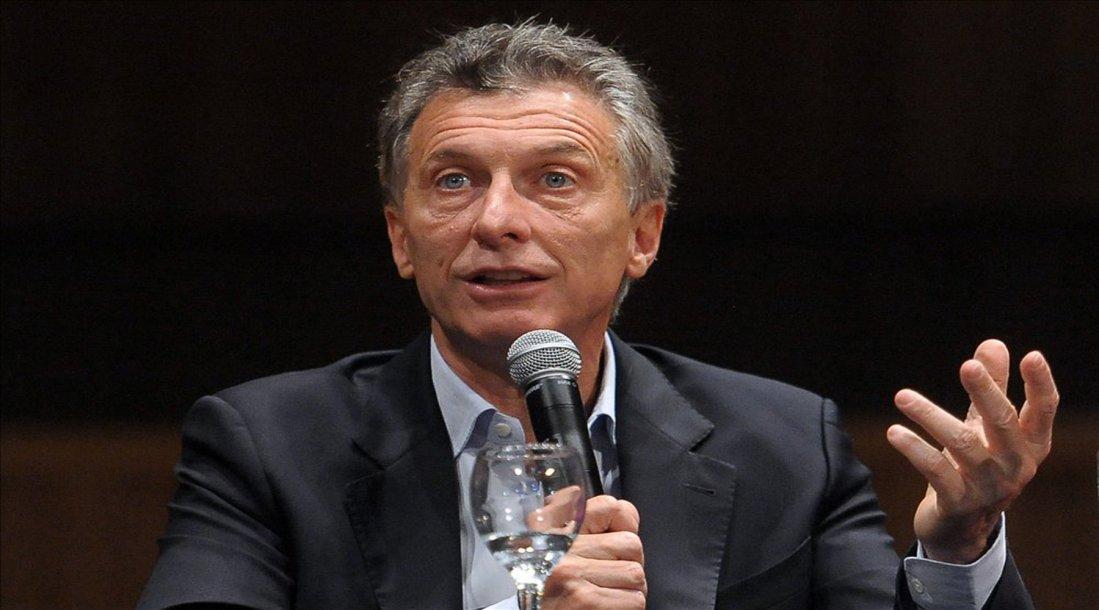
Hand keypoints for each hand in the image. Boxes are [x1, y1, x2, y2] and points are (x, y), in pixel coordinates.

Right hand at [542, 495, 646, 608]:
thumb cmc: (550, 589)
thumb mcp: (556, 546)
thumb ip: (585, 521)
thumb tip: (624, 511)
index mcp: (553, 528)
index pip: (610, 506)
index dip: (623, 524)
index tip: (612, 541)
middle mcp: (560, 548)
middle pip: (631, 544)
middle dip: (627, 566)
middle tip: (607, 580)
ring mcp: (572, 575)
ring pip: (636, 575)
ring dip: (628, 592)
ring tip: (605, 597)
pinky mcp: (585, 602)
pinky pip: (634, 601)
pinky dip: (626, 609)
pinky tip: (604, 609)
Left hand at [886, 339, 1058, 563]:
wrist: (961, 528)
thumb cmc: (978, 466)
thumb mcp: (986, 427)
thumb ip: (992, 387)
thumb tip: (992, 343)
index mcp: (1031, 445)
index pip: (1043, 411)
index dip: (1040, 384)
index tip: (1031, 355)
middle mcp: (1016, 466)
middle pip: (1003, 423)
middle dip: (986, 393)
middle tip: (967, 366)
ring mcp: (988, 488)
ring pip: (962, 444)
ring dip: (930, 416)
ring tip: (902, 396)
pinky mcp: (958, 503)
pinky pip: (936, 471)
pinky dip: (915, 449)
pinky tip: (894, 432)